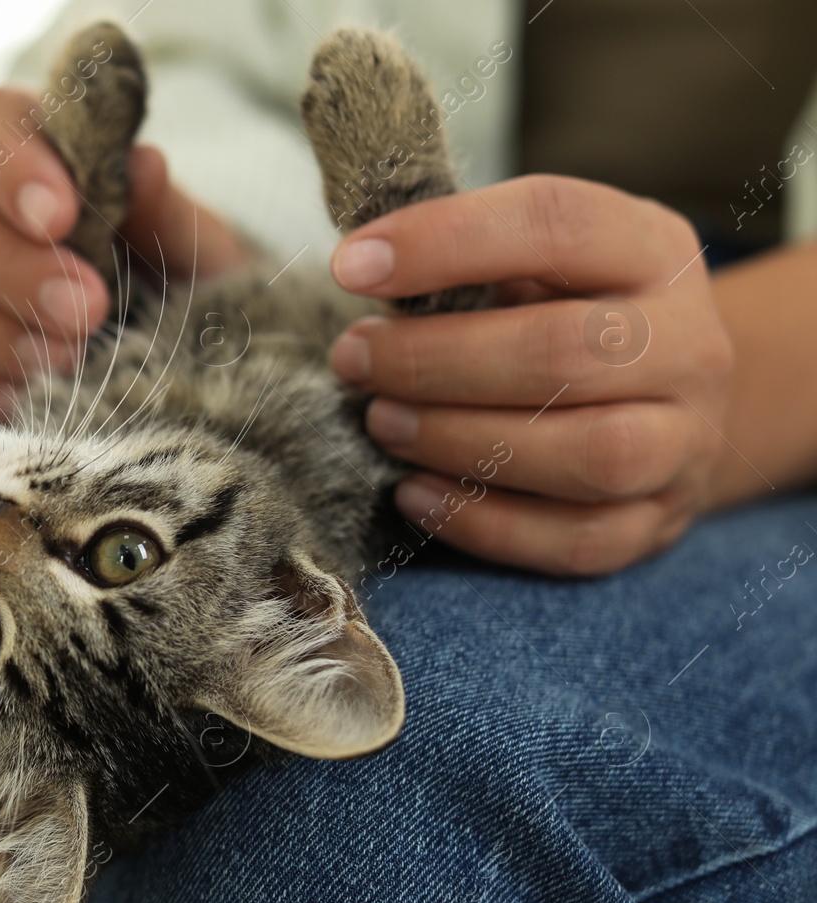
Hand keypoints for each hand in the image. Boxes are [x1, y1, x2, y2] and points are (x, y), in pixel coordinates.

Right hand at [0, 87, 248, 424]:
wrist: (197, 374)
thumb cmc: (186, 290)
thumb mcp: (198, 249)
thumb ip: (166, 210)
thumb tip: (141, 165)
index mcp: (27, 162)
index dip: (7, 163)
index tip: (62, 214)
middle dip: (4, 264)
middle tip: (86, 307)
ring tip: (68, 360)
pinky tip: (24, 404)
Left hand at [328, 175, 732, 575]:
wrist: (669, 403)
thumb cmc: (569, 317)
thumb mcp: (537, 264)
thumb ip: (469, 263)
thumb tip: (362, 268)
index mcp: (653, 249)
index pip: (557, 224)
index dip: (444, 242)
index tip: (351, 266)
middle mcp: (689, 344)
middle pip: (564, 352)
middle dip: (433, 359)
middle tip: (354, 360)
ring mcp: (685, 443)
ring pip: (586, 454)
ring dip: (457, 440)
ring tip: (381, 422)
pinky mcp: (657, 524)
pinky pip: (575, 541)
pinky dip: (483, 523)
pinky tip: (414, 492)